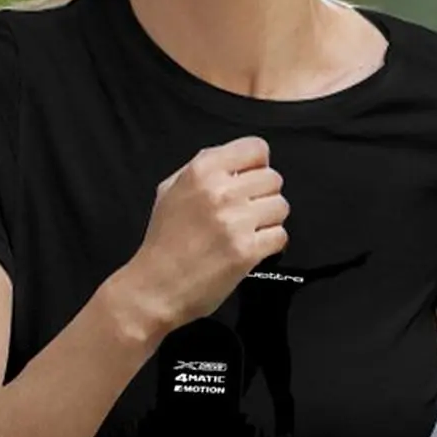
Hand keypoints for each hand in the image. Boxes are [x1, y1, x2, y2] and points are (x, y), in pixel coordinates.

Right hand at [121, 136, 289, 333]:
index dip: (258, 166)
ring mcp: (235, 221)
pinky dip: (271, 245)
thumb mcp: (170, 190)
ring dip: (269, 221)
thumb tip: (237, 162)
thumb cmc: (163, 242)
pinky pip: (280, 236)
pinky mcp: (247, 250)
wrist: (155, 288)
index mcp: (202, 170)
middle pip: (273, 179)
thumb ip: (203, 169)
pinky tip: (251, 249)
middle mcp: (220, 191)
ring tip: (248, 232)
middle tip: (246, 214)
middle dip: (263, 196)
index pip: (256, 149)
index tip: (250, 182)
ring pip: (281, 207)